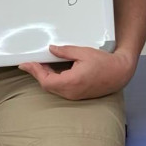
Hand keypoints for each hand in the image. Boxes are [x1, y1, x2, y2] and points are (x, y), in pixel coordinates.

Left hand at [19, 45, 135, 100]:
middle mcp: (71, 92)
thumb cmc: (104, 63)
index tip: (25, 64)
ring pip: (53, 88)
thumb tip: (51, 49)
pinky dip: (53, 80)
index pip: (45, 80)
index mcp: (71, 81)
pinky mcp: (77, 95)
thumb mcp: (83, 52)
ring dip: (45, 76)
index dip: (34, 72)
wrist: (119, 73)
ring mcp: (74, 95)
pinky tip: (52, 70)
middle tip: (31, 62)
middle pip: (47, 85)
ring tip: (41, 64)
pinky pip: (60, 89)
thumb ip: (65, 51)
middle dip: (38, 73)